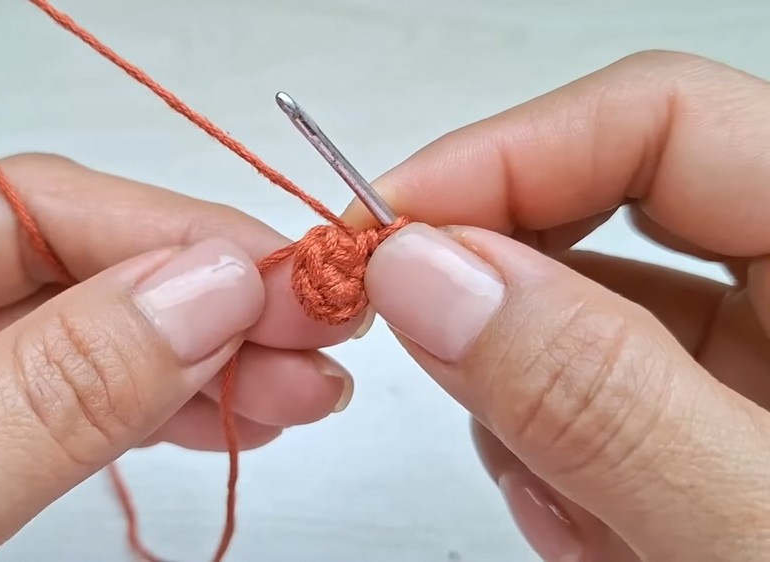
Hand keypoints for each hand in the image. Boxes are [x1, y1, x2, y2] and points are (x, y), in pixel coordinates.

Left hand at [0, 1, 357, 557]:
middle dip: (178, 254)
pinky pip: (48, 377)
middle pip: (22, 209)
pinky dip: (144, 396)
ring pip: (58, 302)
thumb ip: (46, 403)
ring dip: (189, 336)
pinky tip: (236, 409)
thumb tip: (213, 292)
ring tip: (299, 377)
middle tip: (297, 298)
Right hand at [345, 51, 769, 560]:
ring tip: (578, 517)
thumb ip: (601, 401)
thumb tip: (426, 273)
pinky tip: (598, 527)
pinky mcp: (729, 424)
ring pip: (591, 324)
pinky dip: (565, 461)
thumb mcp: (753, 537)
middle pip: (612, 221)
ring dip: (538, 410)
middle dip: (509, 303)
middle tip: (437, 368)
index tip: (386, 236)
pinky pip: (606, 400)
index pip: (661, 121)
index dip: (505, 156)